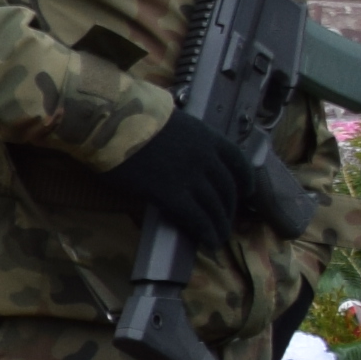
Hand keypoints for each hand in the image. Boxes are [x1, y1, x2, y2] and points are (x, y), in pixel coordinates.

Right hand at [97, 110, 258, 248]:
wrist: (114, 122)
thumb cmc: (132, 117)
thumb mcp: (171, 123)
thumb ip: (184, 140)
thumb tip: (179, 153)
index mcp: (207, 137)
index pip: (237, 161)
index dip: (245, 178)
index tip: (247, 190)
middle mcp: (205, 158)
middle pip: (226, 188)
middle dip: (229, 207)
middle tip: (226, 220)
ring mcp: (190, 177)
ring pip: (214, 206)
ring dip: (220, 224)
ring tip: (219, 237)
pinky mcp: (171, 194)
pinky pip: (196, 218)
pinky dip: (206, 232)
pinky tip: (208, 242)